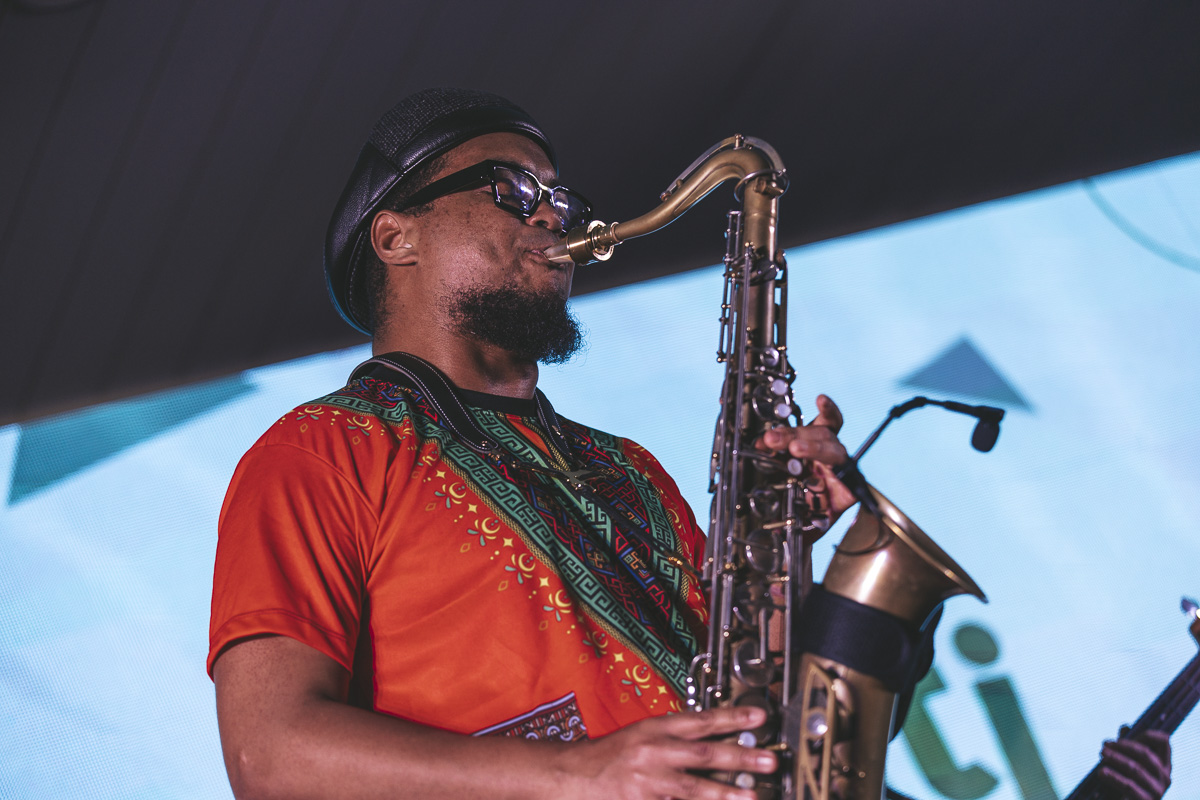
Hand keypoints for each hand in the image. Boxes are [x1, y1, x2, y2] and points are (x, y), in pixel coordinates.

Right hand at [559, 706, 776, 799]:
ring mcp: (647, 782)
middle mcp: (653, 752)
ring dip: (724, 792)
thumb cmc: (610, 756)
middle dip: (739, 757)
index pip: (700, 720)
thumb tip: (717, 737)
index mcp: (655, 729)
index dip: (732, 717)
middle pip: (702, 754)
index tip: (760, 717)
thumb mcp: (643, 735)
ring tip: (750, 796)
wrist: (571, 776)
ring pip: (692, 788)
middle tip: (768, 760)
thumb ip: (677, 737)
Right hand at [755, 394, 855, 523]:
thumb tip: (776, 534)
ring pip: (817, 433)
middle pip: (827, 447)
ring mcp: (828, 450)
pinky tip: (822, 400)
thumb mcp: (808, 532)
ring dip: (792, 434)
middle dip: (805, 444)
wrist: (805, 522)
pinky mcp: (816, 440)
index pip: (840, 468)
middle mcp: (838, 466)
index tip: (799, 451)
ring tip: (769, 439)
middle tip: (786, 447)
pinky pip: (828, 421)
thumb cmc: (809, 526)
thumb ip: (797, 530)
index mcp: (844, 489)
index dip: (822, 455)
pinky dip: (828, 410)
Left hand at [1098, 729, 1170, 799]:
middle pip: (1146, 754)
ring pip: (1136, 769)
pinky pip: (1129, 786)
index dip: (1148, 734)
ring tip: (1101, 753)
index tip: (1128, 732)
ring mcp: (1157, 791)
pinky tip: (1101, 772)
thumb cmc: (1127, 782)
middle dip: (1123, 746)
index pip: (1164, 743)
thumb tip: (1126, 727)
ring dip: (1116, 758)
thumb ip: (1128, 746)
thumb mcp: (1129, 762)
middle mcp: (1164, 778)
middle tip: (1105, 744)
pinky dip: (1114, 777)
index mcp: (1164, 765)